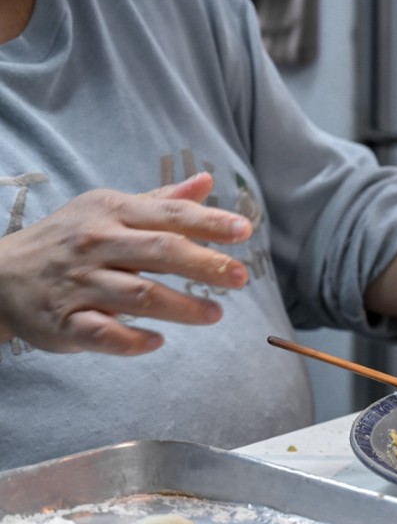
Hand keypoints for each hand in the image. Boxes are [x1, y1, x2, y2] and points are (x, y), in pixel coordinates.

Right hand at [0, 173, 252, 355]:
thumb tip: (207, 181)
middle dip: (205, 265)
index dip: (210, 222)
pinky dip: (133, 340)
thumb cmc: (70, 240)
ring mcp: (79, 284)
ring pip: (139, 295)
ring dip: (182, 307)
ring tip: (215, 314)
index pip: (170, 215)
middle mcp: (96, 244)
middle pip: (161, 252)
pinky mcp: (64, 321)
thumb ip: (161, 201)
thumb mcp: (110, 210)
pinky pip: (103, 333)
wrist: (0, 274)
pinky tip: (158, 341)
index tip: (244, 231)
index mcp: (112, 213)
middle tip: (240, 277)